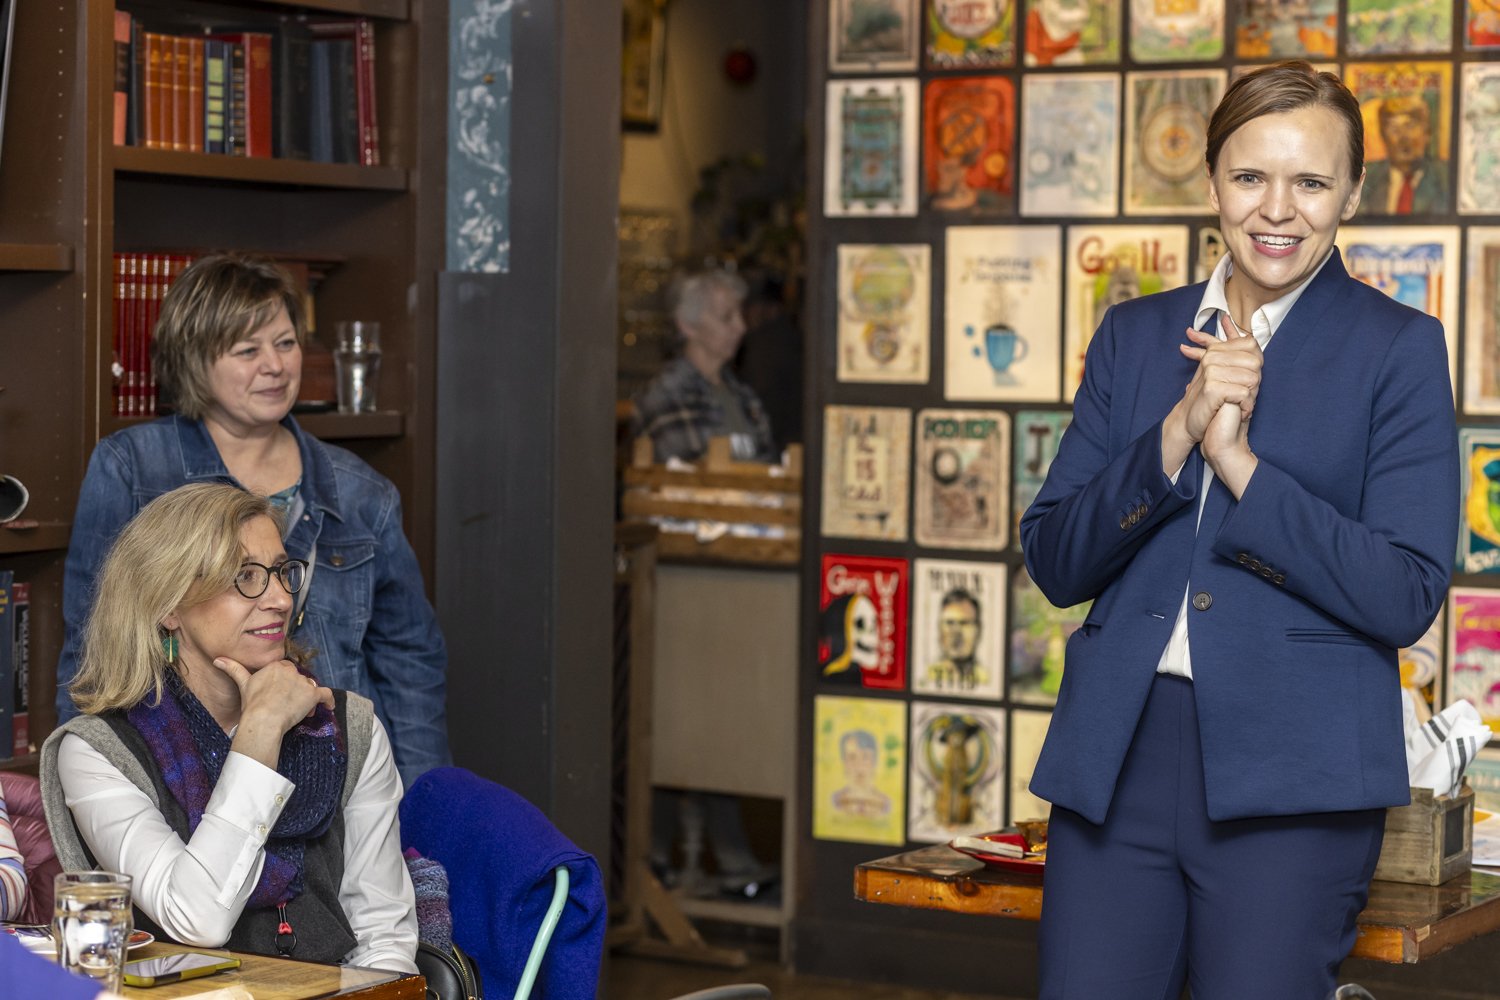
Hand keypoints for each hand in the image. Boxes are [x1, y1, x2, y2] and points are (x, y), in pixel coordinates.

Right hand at [213, 656, 333, 768]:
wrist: (263, 719)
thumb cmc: (252, 704)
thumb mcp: (242, 683)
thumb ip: (233, 669)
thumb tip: (217, 659)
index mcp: (276, 666)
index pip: (285, 671)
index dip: (285, 683)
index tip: (281, 695)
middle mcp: (291, 671)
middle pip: (298, 679)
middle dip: (296, 691)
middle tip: (289, 706)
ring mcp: (303, 682)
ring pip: (310, 687)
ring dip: (308, 698)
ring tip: (301, 713)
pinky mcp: (313, 694)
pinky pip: (326, 695)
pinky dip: (329, 701)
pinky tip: (329, 707)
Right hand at [1176, 313, 1262, 438]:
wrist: (1188, 421)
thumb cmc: (1209, 399)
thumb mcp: (1219, 373)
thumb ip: (1232, 355)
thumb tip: (1251, 339)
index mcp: (1215, 351)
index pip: (1250, 344)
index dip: (1256, 362)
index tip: (1246, 377)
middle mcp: (1212, 358)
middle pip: (1255, 362)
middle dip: (1255, 382)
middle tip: (1244, 395)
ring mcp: (1211, 372)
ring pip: (1252, 379)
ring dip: (1251, 397)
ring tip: (1240, 404)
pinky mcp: (1212, 388)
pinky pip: (1244, 394)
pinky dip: (1246, 407)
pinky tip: (1240, 412)